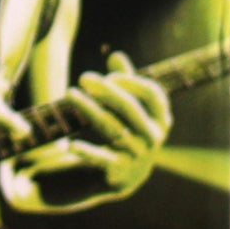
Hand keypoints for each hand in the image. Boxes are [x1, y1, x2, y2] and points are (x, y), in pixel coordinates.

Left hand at [58, 52, 171, 195]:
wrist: (126, 173)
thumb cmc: (128, 127)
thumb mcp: (130, 105)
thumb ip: (125, 81)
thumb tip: (116, 55)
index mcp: (160, 119)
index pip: (152, 94)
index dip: (131, 81)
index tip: (110, 76)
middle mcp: (154, 137)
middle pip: (130, 108)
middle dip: (106, 90)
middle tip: (83, 77)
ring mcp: (139, 155)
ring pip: (113, 128)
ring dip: (89, 108)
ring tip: (69, 93)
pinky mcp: (121, 171)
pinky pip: (104, 159)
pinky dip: (89, 153)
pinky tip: (72, 145)